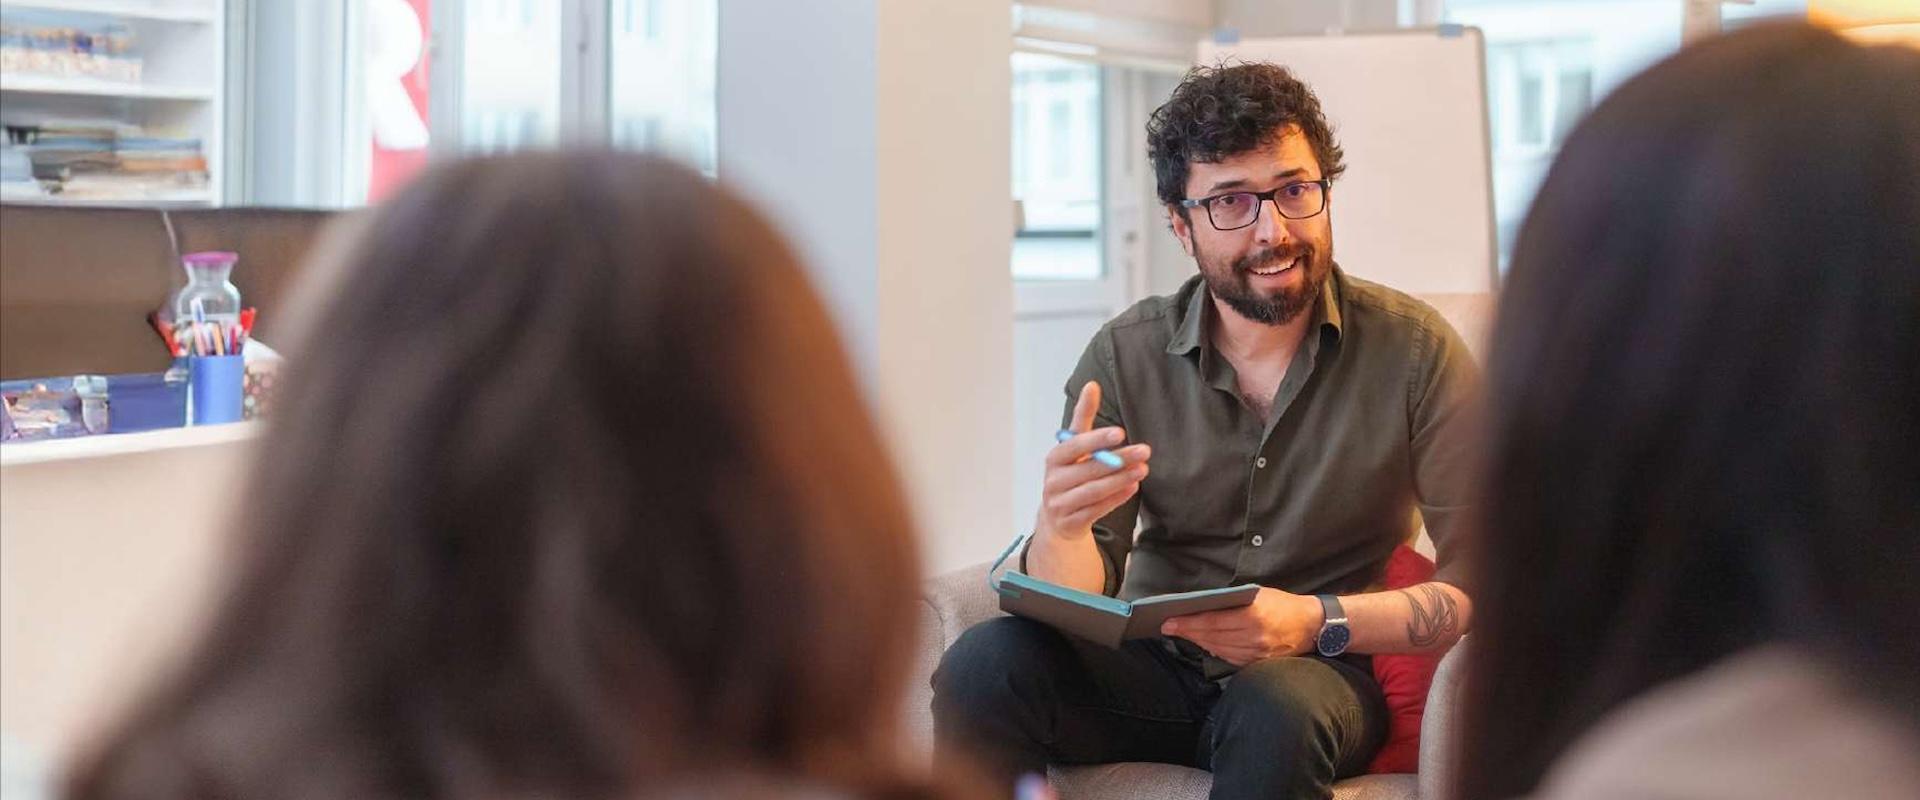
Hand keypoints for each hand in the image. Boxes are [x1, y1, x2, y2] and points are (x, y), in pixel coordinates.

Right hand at [1035, 381, 1150, 541]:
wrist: (1058, 518)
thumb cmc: (1070, 473)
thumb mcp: (1074, 447)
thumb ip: (1083, 417)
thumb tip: (1092, 384)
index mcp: (1054, 458)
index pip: (1075, 446)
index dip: (1096, 439)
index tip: (1119, 432)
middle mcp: (1053, 481)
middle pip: (1089, 468)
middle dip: (1119, 459)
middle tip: (1145, 450)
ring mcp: (1060, 503)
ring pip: (1094, 490)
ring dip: (1120, 479)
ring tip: (1143, 469)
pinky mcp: (1071, 522)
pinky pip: (1097, 509)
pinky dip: (1116, 498)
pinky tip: (1133, 487)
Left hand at [1160, 587, 1322, 665]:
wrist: (1313, 625)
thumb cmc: (1284, 604)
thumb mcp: (1259, 595)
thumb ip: (1234, 602)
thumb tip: (1204, 606)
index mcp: (1253, 616)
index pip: (1212, 622)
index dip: (1188, 623)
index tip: (1169, 622)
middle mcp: (1254, 637)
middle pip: (1211, 637)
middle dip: (1187, 632)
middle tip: (1168, 628)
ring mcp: (1257, 653)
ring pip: (1218, 649)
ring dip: (1199, 642)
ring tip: (1184, 634)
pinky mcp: (1259, 662)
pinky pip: (1230, 658)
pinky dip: (1215, 650)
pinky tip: (1206, 643)